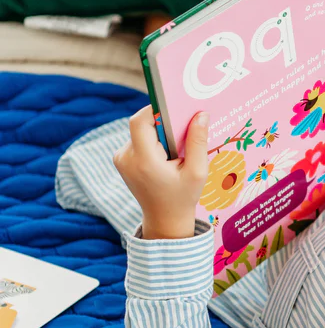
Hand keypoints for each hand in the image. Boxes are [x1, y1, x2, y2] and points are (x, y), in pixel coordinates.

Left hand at [113, 107, 208, 239]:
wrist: (164, 219)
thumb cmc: (183, 197)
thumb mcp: (197, 172)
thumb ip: (198, 142)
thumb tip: (201, 114)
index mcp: (144, 161)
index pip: (141, 122)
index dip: (156, 109)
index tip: (175, 108)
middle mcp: (127, 157)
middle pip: (141, 124)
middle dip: (162, 123)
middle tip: (182, 130)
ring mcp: (121, 159)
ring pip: (139, 131)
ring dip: (157, 133)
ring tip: (175, 149)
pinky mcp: (121, 160)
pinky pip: (137, 140)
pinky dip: (151, 141)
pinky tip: (165, 155)